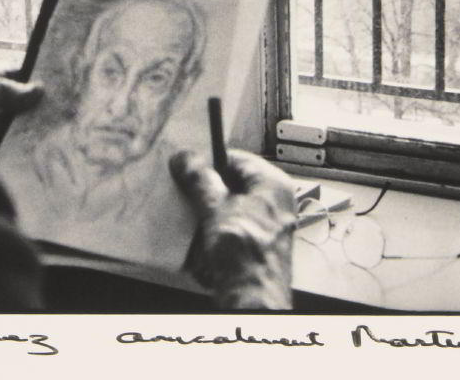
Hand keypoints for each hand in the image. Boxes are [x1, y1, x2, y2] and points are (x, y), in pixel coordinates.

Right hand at [170, 148, 296, 309]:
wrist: (252, 300)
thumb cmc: (247, 257)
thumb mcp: (215, 207)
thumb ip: (199, 179)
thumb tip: (186, 159)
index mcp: (273, 186)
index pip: (237, 158)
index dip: (210, 161)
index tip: (187, 166)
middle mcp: (274, 204)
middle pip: (230, 186)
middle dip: (205, 194)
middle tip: (186, 195)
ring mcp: (263, 227)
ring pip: (225, 211)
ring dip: (205, 218)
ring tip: (196, 226)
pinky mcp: (252, 248)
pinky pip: (226, 233)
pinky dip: (211, 237)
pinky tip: (202, 247)